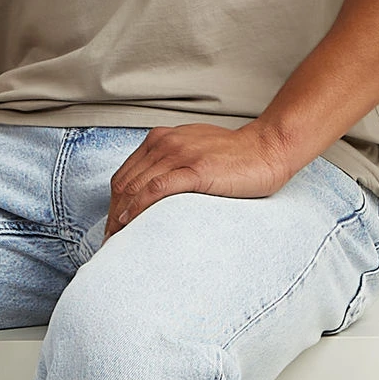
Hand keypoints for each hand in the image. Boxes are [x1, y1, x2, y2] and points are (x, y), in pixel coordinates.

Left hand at [104, 123, 297, 238]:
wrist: (267, 149)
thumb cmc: (236, 155)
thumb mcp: (193, 150)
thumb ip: (170, 163)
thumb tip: (151, 192)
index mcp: (161, 139)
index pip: (125, 175)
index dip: (114, 204)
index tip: (113, 226)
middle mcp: (165, 143)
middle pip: (125, 184)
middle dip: (113, 214)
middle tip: (111, 240)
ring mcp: (180, 155)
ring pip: (136, 187)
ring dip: (121, 216)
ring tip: (118, 239)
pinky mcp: (195, 169)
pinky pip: (157, 189)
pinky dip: (139, 207)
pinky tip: (132, 222)